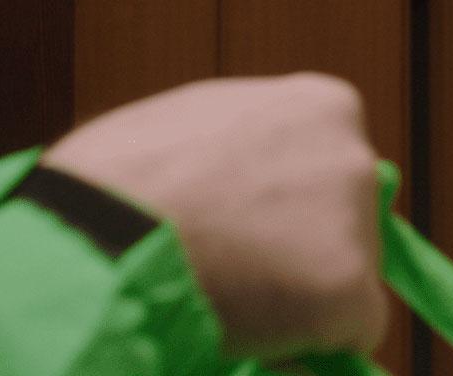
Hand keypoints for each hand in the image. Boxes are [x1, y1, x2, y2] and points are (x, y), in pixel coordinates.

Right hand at [43, 74, 385, 360]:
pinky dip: (302, 348)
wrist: (94, 234)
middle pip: (345, 223)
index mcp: (321, 105)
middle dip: (299, 250)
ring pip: (344, 282)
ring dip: (296, 298)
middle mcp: (354, 155)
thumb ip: (240, 152)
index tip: (244, 227)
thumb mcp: (190, 128)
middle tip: (231, 267)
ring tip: (221, 293)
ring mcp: (358, 225)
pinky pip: (345, 339)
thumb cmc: (111, 181)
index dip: (285, 207)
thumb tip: (241, 194)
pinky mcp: (349, 293)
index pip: (327, 166)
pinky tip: (246, 332)